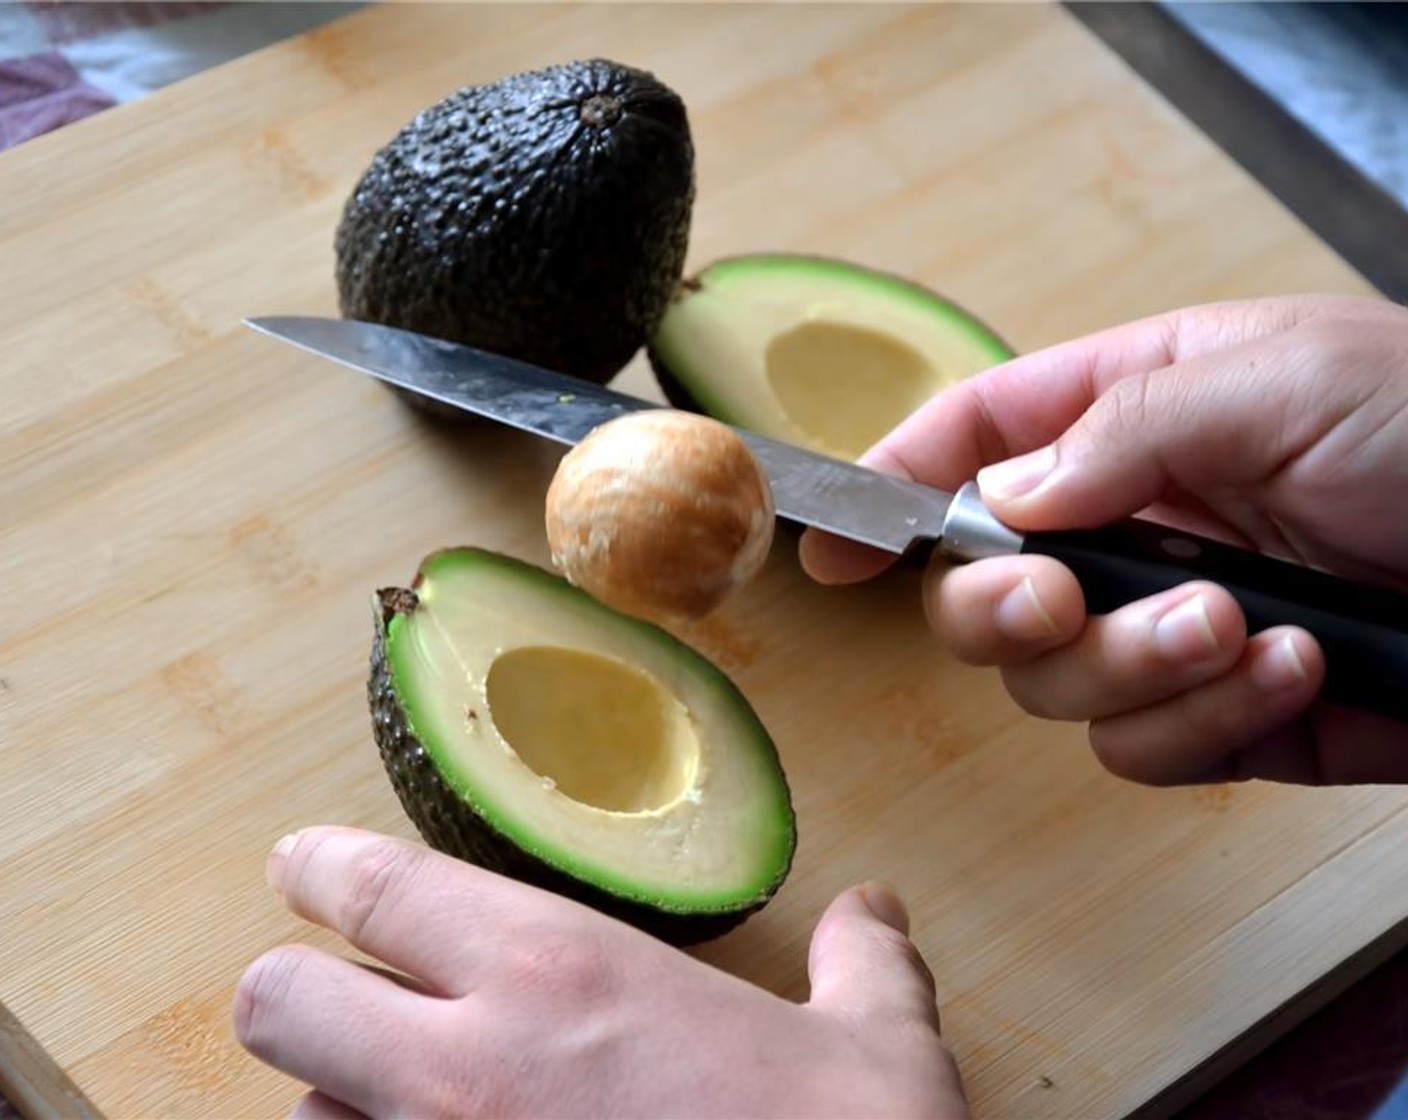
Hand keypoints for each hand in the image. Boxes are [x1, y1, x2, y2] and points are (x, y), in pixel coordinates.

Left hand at [233, 827, 967, 1119]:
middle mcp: (470, 1069)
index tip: (302, 864)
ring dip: (345, 1100)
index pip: (377, 887)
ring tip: (414, 1101)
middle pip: (280, 1001)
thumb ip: (861, 961)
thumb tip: (872, 911)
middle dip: (298, 988)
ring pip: (306, 1119)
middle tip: (351, 990)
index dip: (319, 867)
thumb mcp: (875, 1046)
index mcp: (560, 972)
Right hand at [801, 294, 1407, 785]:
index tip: (827, 548)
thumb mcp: (1278, 378)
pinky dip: (1205, 725)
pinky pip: (1147, 752)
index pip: (971, 447)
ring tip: (1243, 630)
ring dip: (1135, 669)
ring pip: (1054, 688)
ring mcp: (1169, 630)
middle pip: (981, 594)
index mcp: (1131, 417)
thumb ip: (1123, 427)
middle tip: (1061, 599)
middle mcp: (1132, 528)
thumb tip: (1003, 494)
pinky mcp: (1223, 719)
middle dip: (1004, 610)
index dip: (888, 489)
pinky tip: (1295, 672)